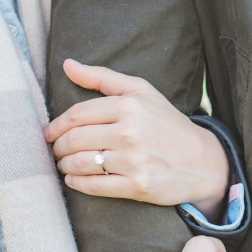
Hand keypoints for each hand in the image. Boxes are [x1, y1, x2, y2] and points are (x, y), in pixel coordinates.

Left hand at [45, 59, 229, 216]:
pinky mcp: (137, 185)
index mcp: (129, 106)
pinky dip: (76, 183)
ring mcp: (133, 161)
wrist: (202, 161)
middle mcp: (130, 132)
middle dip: (58, 146)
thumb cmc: (167, 123)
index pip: (77, 115)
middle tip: (55, 150)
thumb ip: (102, 77)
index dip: (56, 125)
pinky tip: (72, 179)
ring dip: (64, 165)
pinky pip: (94, 186)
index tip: (50, 133)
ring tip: (63, 164)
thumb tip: (67, 64)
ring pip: (80, 163)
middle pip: (74, 139)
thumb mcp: (141, 91)